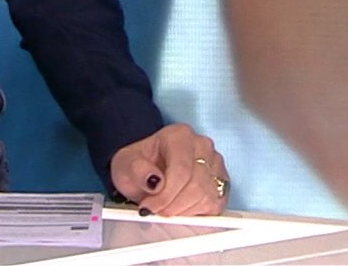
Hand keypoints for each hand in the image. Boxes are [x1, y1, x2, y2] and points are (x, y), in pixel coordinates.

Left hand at [109, 123, 228, 216]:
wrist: (146, 169)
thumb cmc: (138, 165)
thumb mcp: (124, 166)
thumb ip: (136, 170)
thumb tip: (154, 180)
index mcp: (179, 135)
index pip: (181, 170)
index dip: (166, 195)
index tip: (150, 206)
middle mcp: (202, 145)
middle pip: (196, 186)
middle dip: (172, 205)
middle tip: (156, 210)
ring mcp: (215, 163)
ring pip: (206, 197)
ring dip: (183, 210)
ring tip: (166, 207)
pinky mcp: (222, 182)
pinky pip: (214, 205)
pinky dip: (195, 212)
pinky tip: (180, 207)